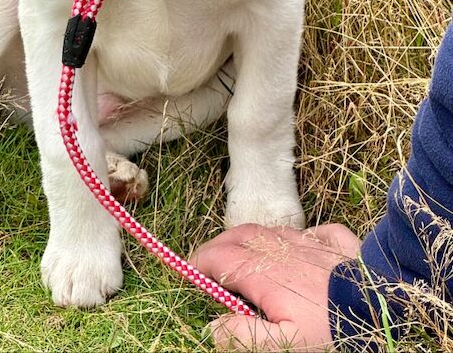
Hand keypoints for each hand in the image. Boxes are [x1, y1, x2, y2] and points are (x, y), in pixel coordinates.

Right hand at [193, 223, 359, 351]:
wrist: (383, 310)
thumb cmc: (332, 331)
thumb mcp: (283, 346)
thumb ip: (243, 336)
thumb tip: (212, 327)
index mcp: (264, 274)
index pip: (220, 258)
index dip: (199, 264)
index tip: (188, 273)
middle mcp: (283, 250)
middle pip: (240, 235)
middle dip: (218, 246)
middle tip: (208, 263)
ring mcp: (311, 242)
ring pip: (270, 230)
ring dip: (250, 239)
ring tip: (242, 253)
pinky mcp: (338, 242)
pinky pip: (313, 231)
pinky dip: (298, 237)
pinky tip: (299, 248)